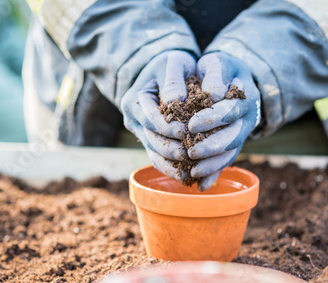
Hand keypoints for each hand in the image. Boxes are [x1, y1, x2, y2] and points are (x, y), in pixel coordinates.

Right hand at [121, 51, 195, 180]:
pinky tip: (190, 175)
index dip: (168, 127)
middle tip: (194, 154)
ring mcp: (141, 133)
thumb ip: (173, 81)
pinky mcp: (150, 142)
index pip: (150, 118)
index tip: (187, 131)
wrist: (167, 70)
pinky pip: (159, 160)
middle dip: (173, 149)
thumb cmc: (173, 64)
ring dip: (173, 165)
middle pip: (152, 140)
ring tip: (194, 170)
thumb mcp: (173, 63)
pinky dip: (173, 169)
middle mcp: (133, 119)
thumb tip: (175, 101)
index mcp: (134, 100)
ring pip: (155, 154)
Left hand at [188, 53, 260, 190]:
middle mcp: (247, 118)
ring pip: (231, 153)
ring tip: (193, 172)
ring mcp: (241, 134)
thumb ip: (215, 73)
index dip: (212, 118)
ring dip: (213, 165)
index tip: (191, 123)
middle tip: (191, 153)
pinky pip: (226, 162)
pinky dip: (214, 174)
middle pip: (233, 137)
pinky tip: (201, 185)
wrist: (229, 79)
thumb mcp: (216, 62)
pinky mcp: (233, 145)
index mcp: (245, 96)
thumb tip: (212, 94)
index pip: (231, 110)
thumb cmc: (217, 69)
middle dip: (212, 147)